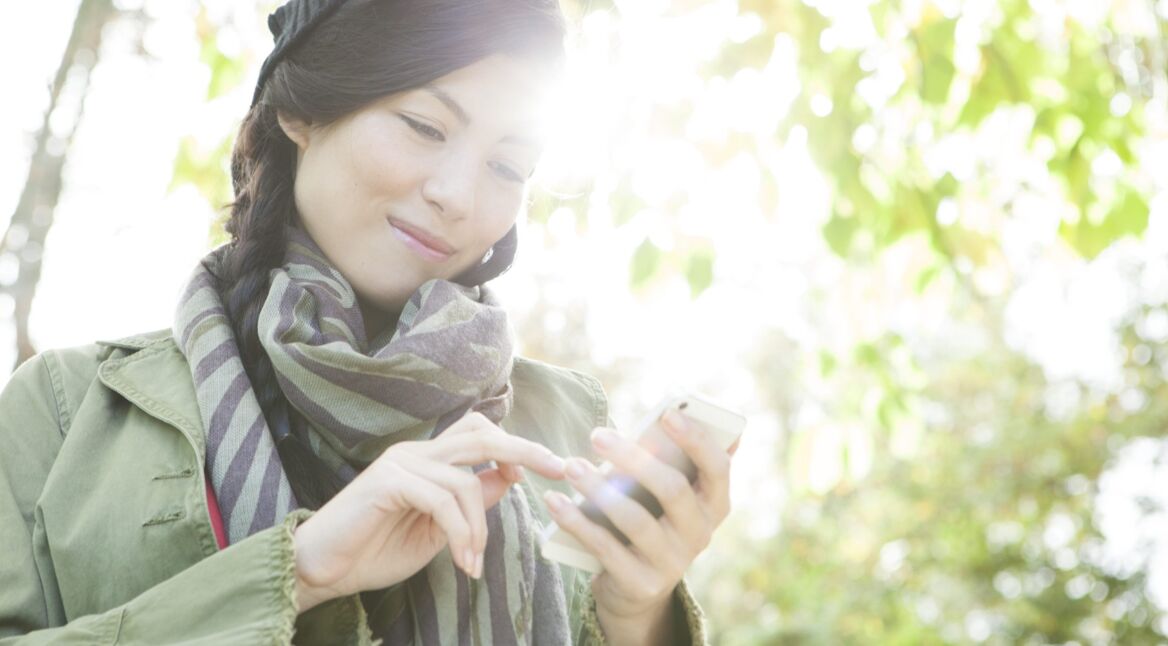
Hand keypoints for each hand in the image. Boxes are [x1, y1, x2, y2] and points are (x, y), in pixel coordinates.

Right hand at [291, 411, 567, 612]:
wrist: (322, 569)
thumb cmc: (375, 551)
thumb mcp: (438, 529)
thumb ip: (470, 502)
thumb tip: (511, 477)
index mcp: (428, 459)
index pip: (479, 433)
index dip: (515, 445)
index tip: (548, 468)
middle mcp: (416, 452)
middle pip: (481, 434)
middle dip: (527, 449)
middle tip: (560, 469)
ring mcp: (401, 462)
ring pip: (466, 478)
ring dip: (480, 527)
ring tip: (473, 562)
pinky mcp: (388, 481)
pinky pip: (443, 499)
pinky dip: (461, 532)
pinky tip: (461, 560)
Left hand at [542, 409, 735, 644]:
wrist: (637, 587)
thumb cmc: (651, 520)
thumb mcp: (666, 496)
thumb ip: (672, 461)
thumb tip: (675, 413)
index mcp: (714, 505)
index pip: (718, 467)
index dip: (696, 439)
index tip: (668, 413)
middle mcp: (700, 534)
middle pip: (673, 489)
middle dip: (633, 458)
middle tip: (598, 435)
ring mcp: (673, 562)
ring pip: (635, 519)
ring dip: (598, 488)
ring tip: (571, 466)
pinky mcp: (641, 583)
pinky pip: (605, 548)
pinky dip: (576, 521)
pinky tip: (555, 501)